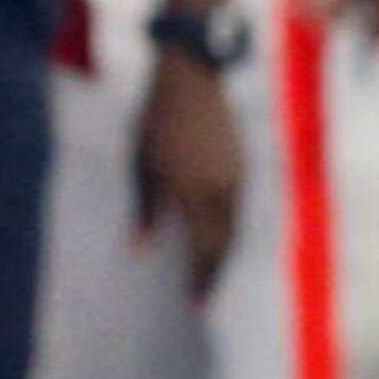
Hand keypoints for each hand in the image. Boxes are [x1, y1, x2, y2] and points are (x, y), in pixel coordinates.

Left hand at [136, 54, 241, 300]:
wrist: (191, 74)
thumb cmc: (157, 118)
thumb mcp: (141, 164)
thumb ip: (145, 209)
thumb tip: (138, 249)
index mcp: (196, 192)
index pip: (203, 248)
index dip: (200, 278)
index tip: (193, 304)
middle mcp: (223, 188)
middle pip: (223, 243)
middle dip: (213, 273)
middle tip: (202, 297)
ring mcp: (236, 174)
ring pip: (233, 226)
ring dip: (221, 252)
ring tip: (208, 273)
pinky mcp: (240, 162)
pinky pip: (237, 207)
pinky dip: (227, 228)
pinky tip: (217, 235)